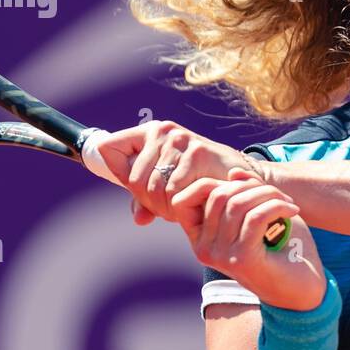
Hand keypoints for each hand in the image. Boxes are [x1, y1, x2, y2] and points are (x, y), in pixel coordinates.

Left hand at [90, 121, 283, 225]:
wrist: (240, 178)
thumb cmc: (201, 181)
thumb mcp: (168, 188)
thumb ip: (147, 200)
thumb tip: (138, 218)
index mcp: (149, 133)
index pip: (108, 148)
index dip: (116, 172)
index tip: (131, 186)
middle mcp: (162, 131)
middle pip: (132, 179)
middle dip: (149, 202)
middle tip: (166, 210)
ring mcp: (180, 139)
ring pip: (153, 187)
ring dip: (165, 207)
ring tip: (180, 209)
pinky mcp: (197, 152)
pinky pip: (174, 191)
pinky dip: (180, 206)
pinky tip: (192, 205)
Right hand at [171, 169, 323, 310]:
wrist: (302, 290)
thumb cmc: (281, 250)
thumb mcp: (258, 214)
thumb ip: (244, 194)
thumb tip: (234, 173)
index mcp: (201, 238)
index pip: (184, 199)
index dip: (213, 183)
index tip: (248, 186)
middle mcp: (203, 249)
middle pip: (218, 195)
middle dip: (251, 186)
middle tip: (278, 194)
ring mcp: (220, 256)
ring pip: (237, 203)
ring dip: (268, 195)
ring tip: (287, 202)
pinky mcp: (242, 260)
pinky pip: (256, 216)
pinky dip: (277, 206)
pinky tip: (292, 210)